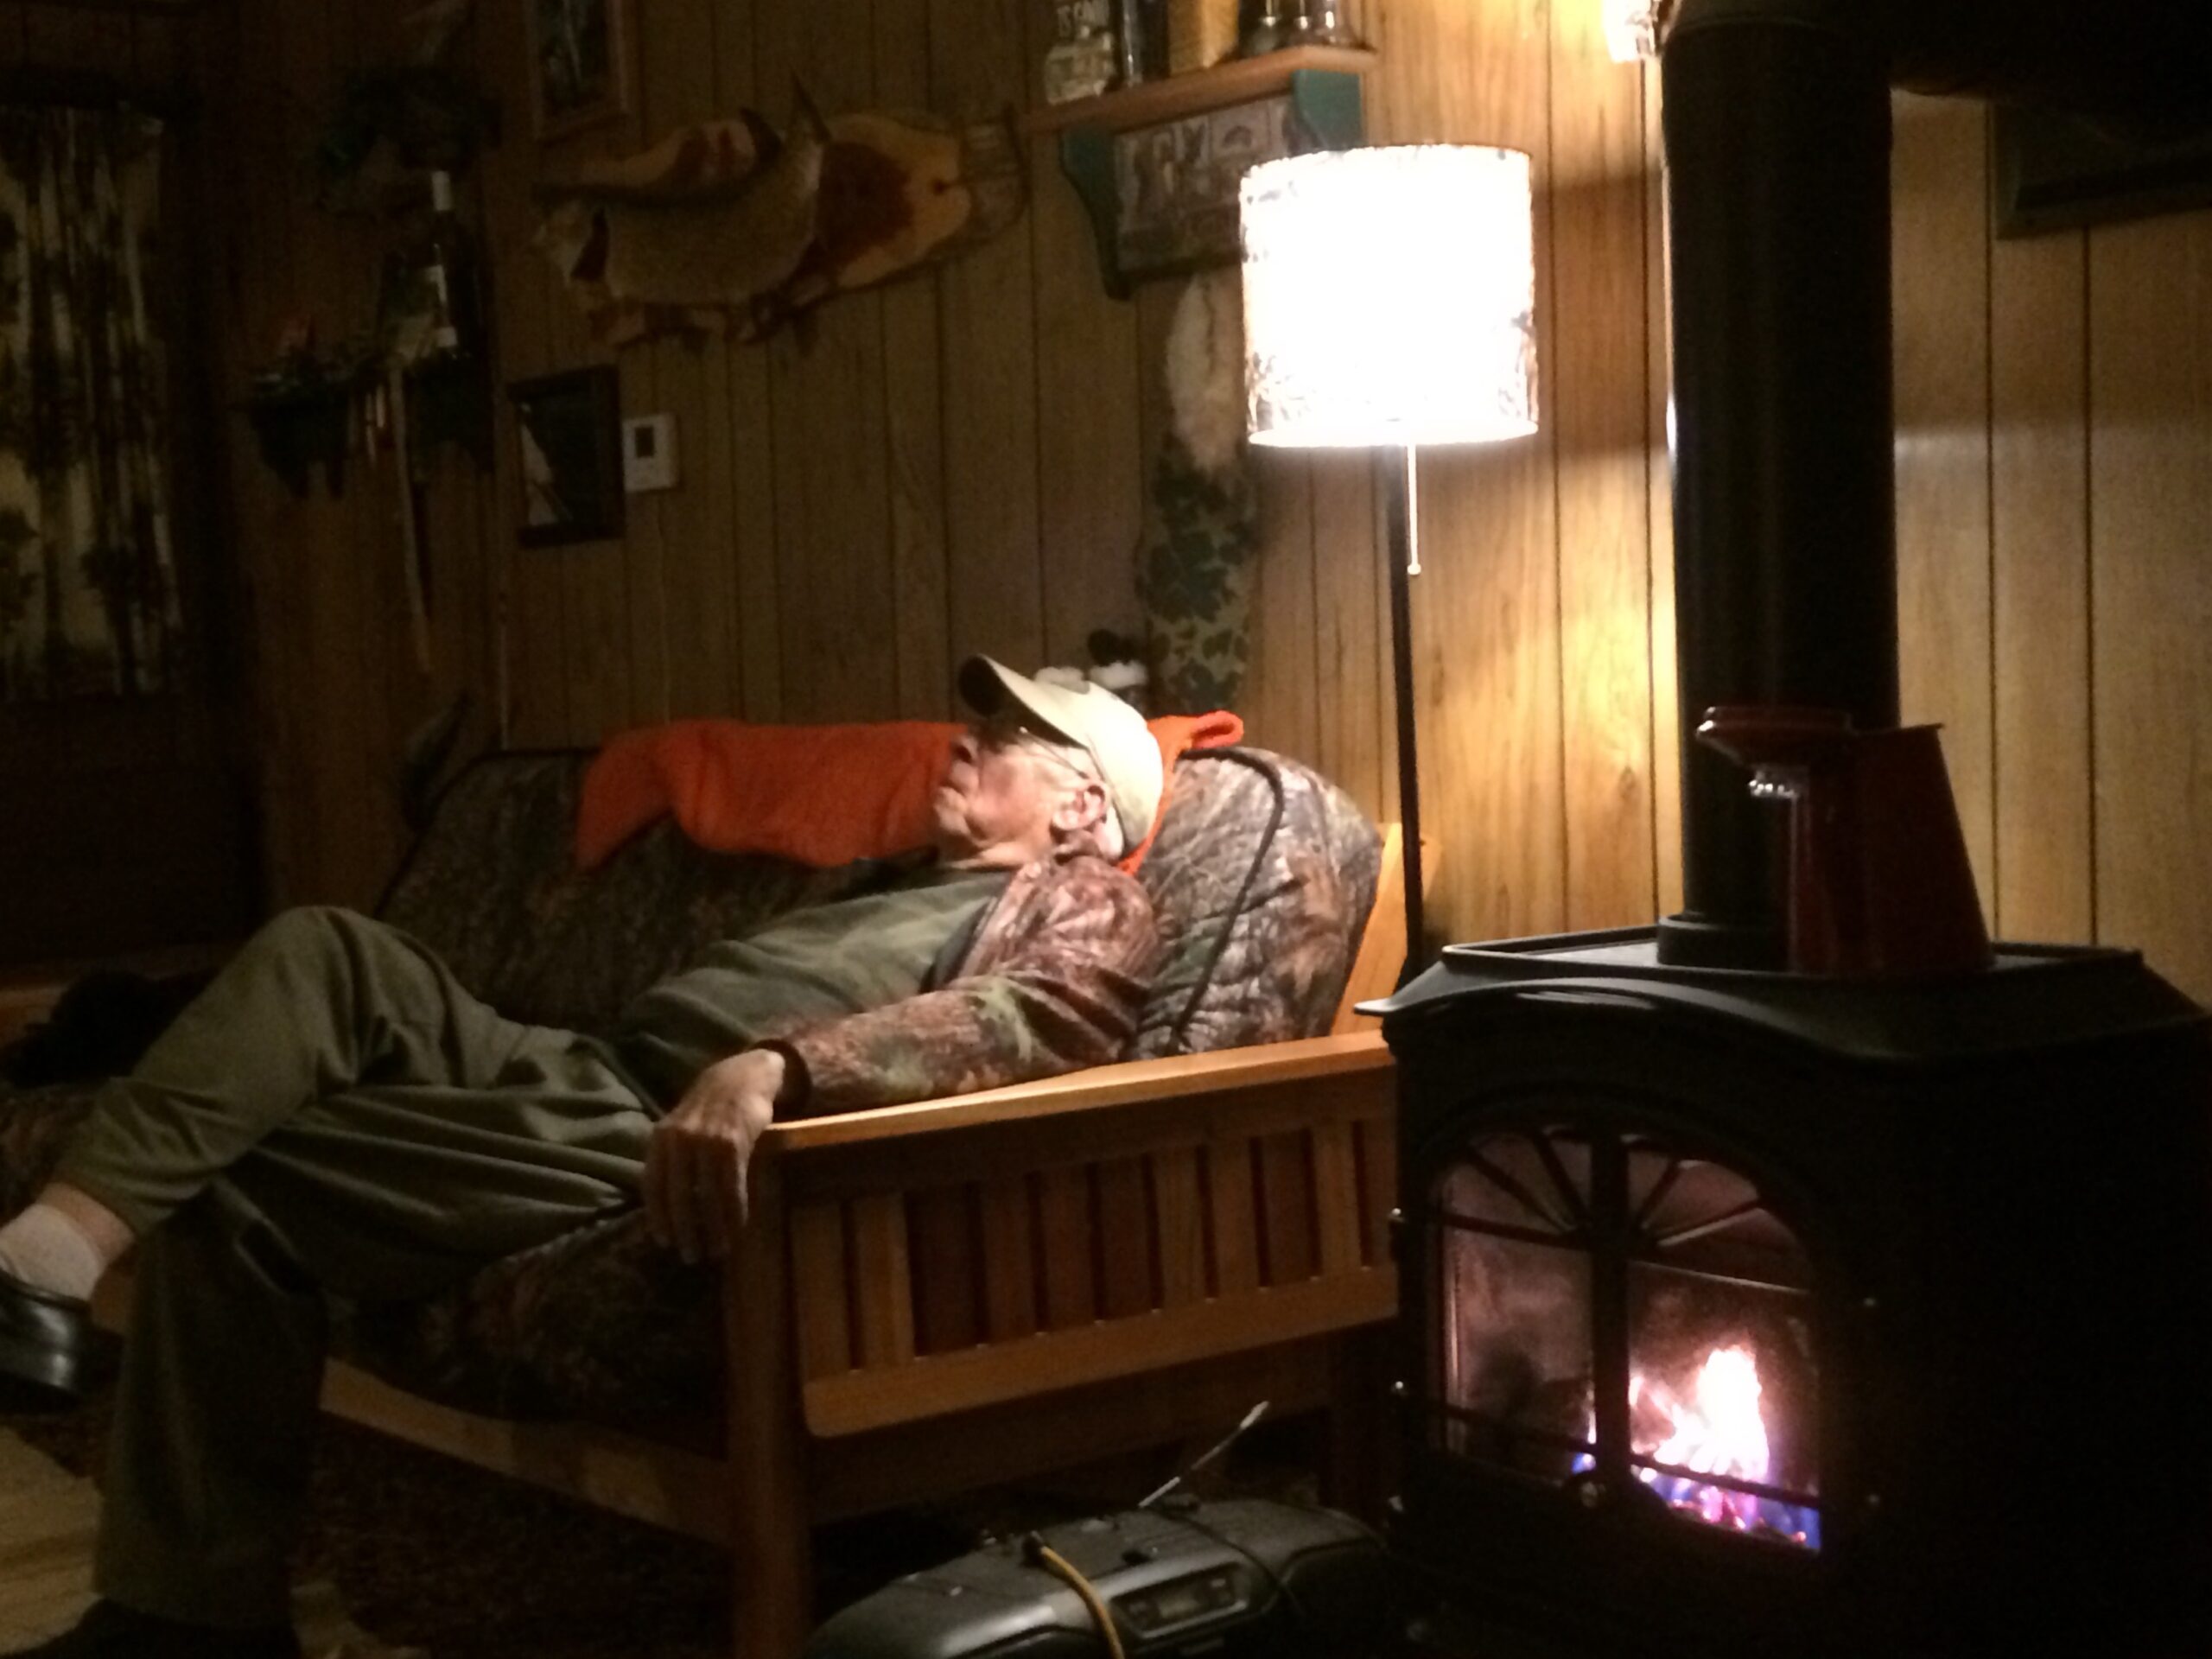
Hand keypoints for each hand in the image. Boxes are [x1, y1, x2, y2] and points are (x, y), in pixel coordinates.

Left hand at [644, 1048, 783, 1262]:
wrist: (745, 1074)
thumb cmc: (712, 1105)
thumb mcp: (683, 1126)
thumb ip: (673, 1157)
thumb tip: (667, 1203)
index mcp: (661, 1137)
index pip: (652, 1185)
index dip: (657, 1216)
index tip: (663, 1241)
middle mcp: (679, 1140)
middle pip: (677, 1195)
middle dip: (684, 1229)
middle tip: (690, 1256)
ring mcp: (706, 1141)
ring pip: (706, 1195)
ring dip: (713, 1227)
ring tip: (717, 1249)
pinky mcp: (733, 1143)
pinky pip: (731, 1185)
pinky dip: (735, 1210)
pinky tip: (738, 1227)